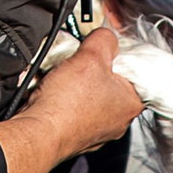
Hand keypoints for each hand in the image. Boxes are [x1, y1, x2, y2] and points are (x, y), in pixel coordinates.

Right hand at [0, 27, 143, 172]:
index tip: (103, 48)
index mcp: (132, 103)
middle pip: (110, 81)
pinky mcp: (74, 136)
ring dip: (75, 82)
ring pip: (89, 95)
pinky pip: (71, 108)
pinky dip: (62, 98)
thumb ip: (104, 39)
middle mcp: (118, 121)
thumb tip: (105, 36)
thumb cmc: (67, 104)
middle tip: (80, 61)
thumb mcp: (91, 55)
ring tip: (63, 76)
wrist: (37, 133)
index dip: (118, 53)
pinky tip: (53, 92)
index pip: (136, 69)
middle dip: (92, 67)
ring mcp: (96, 131)